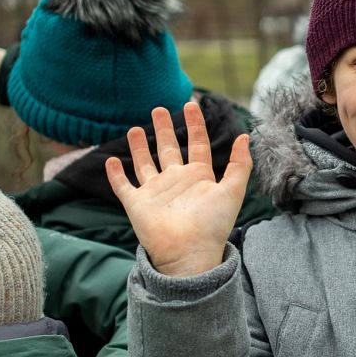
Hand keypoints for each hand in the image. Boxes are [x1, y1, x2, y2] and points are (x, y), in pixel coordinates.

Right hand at [106, 102, 252, 276]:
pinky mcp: (136, 204)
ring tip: (136, 129)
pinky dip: (116, 174)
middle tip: (158, 109)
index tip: (192, 104)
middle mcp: (176, 182)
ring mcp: (155, 192)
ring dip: (140, 147)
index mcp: (199, 177)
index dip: (195, 125)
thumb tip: (245, 136)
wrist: (189, 252)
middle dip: (164, 129)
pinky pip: (123, 186)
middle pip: (169, 150)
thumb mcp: (232, 190)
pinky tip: (110, 161)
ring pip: (145, 164)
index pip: (197, 144)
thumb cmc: (213, 224)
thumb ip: (240, 164)